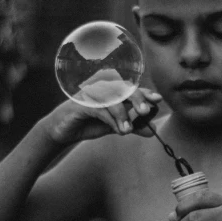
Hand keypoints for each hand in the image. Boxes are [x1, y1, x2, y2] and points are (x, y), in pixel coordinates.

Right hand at [43, 88, 161, 144]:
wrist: (64, 131)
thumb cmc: (89, 123)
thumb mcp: (115, 126)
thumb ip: (133, 126)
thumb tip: (153, 131)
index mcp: (113, 92)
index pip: (132, 90)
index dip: (146, 93)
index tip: (157, 100)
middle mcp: (103, 89)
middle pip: (124, 89)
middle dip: (137, 98)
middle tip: (145, 111)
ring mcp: (92, 94)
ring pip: (112, 99)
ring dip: (122, 115)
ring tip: (127, 130)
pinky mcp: (82, 103)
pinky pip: (100, 108)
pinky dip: (111, 119)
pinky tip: (117, 129)